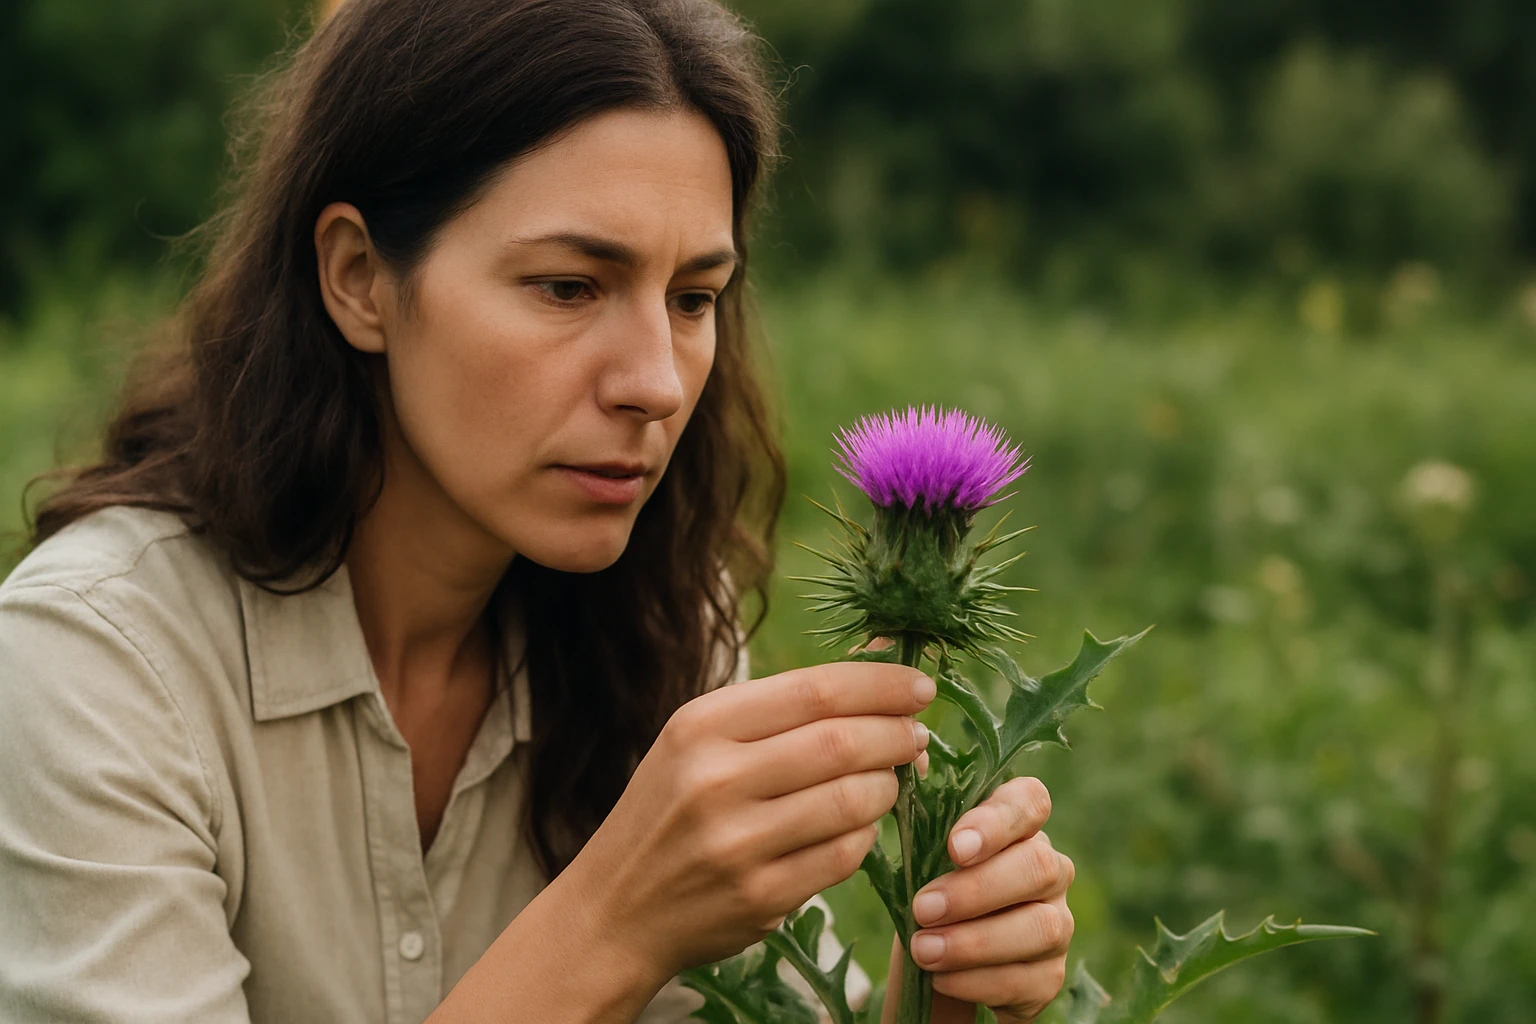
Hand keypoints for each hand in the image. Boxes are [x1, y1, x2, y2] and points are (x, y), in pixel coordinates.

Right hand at [564, 660, 934, 981]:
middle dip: (896, 735)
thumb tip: (878, 663)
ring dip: (887, 787)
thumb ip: (782, 707)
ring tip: (887, 780)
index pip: (816, 689)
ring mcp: (738, 843)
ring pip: (854, 800)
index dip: (881, 685)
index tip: (919, 687)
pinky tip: (857, 825)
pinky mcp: (761, 896)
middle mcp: (716, 779)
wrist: (614, 909)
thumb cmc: (670, 810)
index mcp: (701, 725)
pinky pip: (844, 854)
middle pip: (843, 742)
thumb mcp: (700, 741)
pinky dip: (865, 834)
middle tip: (914, 737)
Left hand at [886, 777, 1074, 1023]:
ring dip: (976, 941)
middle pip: (1037, 866)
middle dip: (976, 890)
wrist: (935, 961)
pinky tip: (942, 978)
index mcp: (1018, 825)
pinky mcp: (1049, 975)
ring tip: (924, 949)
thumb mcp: (917, 848)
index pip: (1031, 801)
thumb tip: (913, 755)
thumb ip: (920, 804)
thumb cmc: (927, 886)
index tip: (954, 846)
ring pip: (1039, 927)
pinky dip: (980, 981)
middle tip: (922, 907)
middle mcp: (1049, 868)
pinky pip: (1029, 979)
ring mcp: (1057, 922)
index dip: (997, 821)